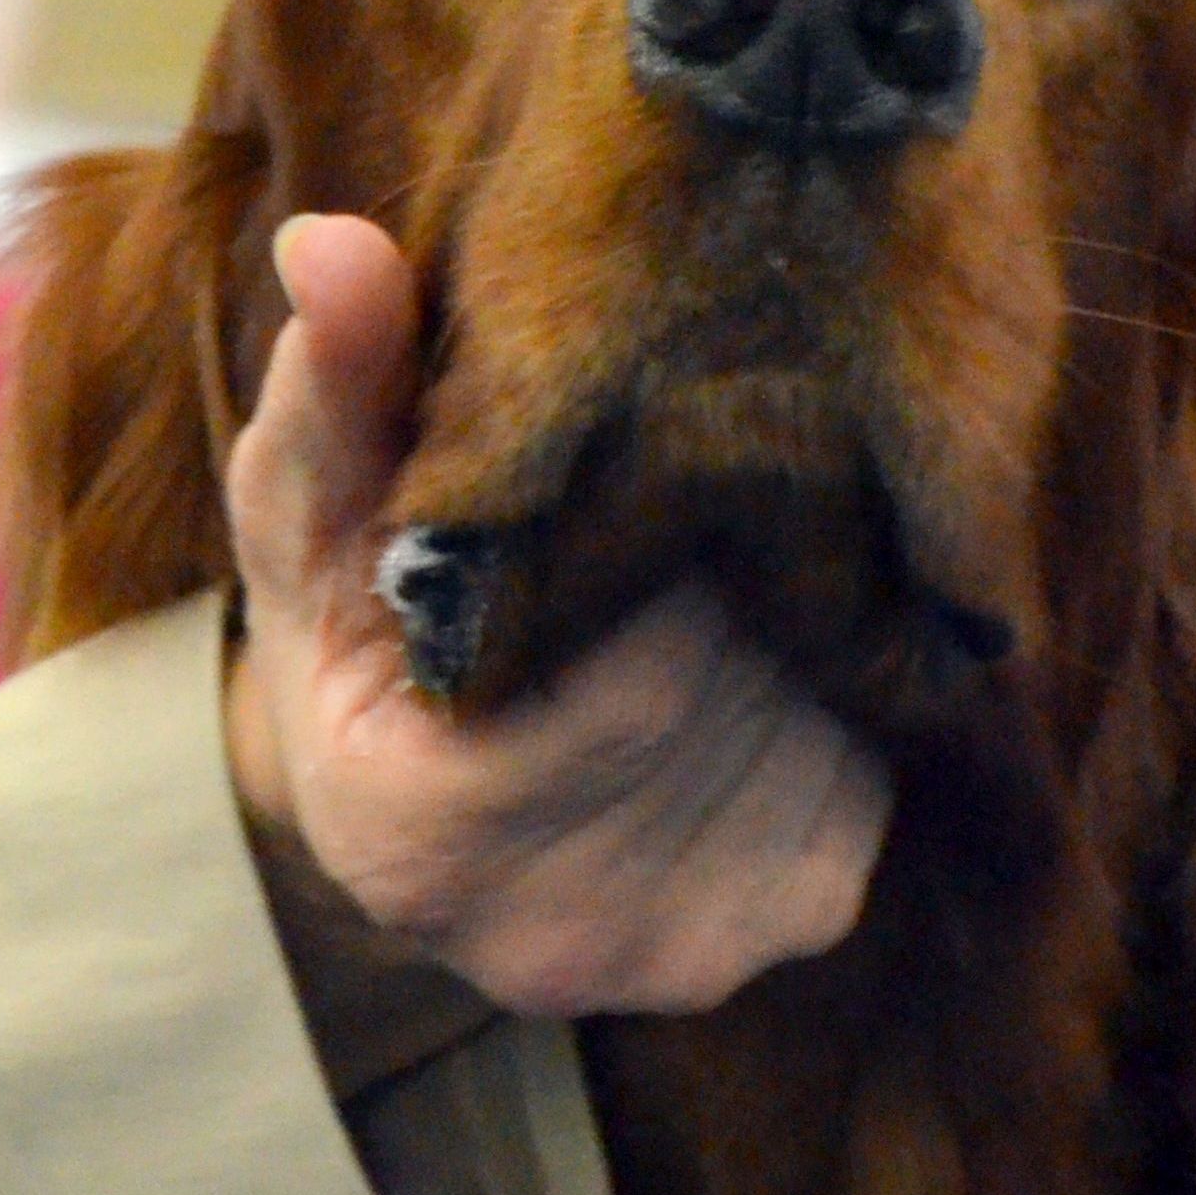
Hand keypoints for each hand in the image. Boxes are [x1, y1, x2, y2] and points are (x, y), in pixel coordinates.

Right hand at [222, 214, 890, 1017]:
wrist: (406, 803)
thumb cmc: (351, 617)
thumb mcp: (315, 496)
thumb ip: (338, 378)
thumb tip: (326, 247)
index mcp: (419, 832)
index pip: (637, 648)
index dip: (684, 513)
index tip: (691, 416)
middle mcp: (555, 932)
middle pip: (742, 680)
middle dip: (757, 551)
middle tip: (751, 441)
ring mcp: (687, 947)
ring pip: (823, 712)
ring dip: (816, 605)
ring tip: (766, 532)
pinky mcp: (797, 919)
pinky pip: (880, 752)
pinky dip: (851, 672)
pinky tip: (787, 626)